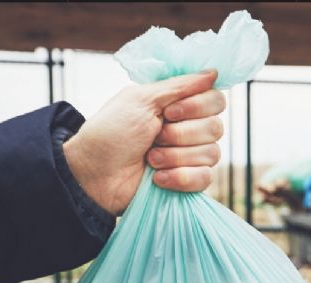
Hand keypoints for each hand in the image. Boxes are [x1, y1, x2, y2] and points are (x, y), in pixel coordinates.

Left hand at [63, 69, 225, 214]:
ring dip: (176, 156)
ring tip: (150, 159)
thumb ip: (179, 86)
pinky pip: (205, 178)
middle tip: (154, 137)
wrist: (95, 174)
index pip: (216, 100)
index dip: (197, 107)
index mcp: (179, 104)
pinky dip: (180, 177)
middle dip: (181, 134)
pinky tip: (158, 179)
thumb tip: (214, 72)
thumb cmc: (112, 133)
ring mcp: (190, 156)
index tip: (168, 112)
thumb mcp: (141, 100)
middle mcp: (190, 128)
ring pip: (212, 154)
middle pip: (216, 127)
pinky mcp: (188, 181)